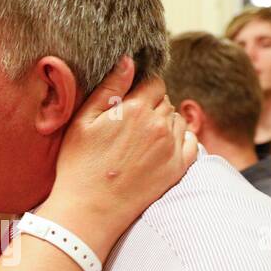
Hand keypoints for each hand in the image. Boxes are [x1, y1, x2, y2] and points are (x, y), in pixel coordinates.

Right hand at [38, 57, 197, 259]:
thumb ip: (109, 88)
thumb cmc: (79, 165)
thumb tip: (129, 60)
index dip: (142, 87)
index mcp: (136, 108)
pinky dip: (181, 139)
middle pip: (165, 100)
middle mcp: (159, 124)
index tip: (130, 99)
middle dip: (152, 104)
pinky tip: (162, 146)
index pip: (154, 81)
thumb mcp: (84, 120)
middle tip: (131, 122)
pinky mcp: (177, 169)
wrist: (89, 210)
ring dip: (165, 122)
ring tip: (142, 138)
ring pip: (177, 120)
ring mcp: (171, 148)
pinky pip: (191, 143)